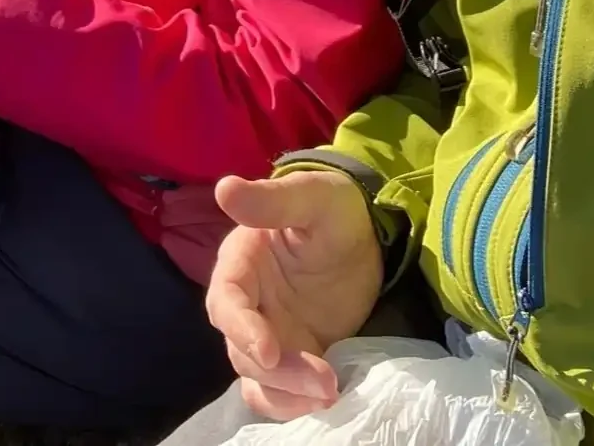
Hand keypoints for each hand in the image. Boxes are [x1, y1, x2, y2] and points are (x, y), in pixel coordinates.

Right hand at [207, 170, 383, 420]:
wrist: (369, 238)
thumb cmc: (336, 210)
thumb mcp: (313, 197)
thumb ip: (272, 200)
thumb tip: (225, 188)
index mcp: (241, 261)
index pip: (225, 300)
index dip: (241, 327)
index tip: (270, 350)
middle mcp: (246, 301)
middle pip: (240, 347)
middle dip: (276, 370)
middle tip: (323, 380)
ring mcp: (266, 332)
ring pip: (256, 376)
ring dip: (286, 393)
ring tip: (330, 393)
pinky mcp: (290, 356)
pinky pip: (275, 392)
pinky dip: (290, 404)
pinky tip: (322, 403)